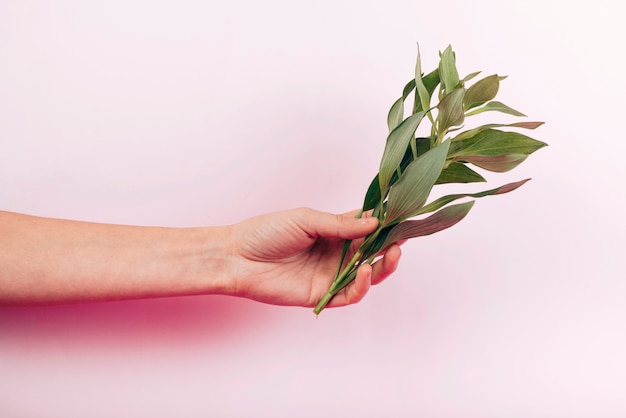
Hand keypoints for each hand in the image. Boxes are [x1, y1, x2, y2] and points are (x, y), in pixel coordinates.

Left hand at [226, 207, 401, 308]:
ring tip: (391, 253)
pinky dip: (362, 285)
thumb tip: (375, 223)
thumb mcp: (307, 219)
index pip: (367, 226)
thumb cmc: (268, 232)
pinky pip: (350, 294)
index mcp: (334, 230)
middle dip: (391, 245)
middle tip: (402, 238)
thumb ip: (341, 225)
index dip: (385, 223)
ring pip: (368, 274)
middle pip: (373, 251)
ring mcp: (331, 274)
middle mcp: (336, 252)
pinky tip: (366, 272)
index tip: (403, 216)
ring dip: (383, 265)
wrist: (238, 257)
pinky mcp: (323, 295)